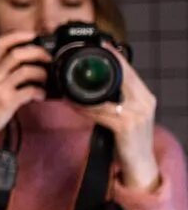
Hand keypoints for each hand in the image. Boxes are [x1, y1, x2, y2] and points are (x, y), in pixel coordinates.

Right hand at [0, 31, 49, 165]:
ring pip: (26, 70)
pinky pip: (30, 91)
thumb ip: (3, 71)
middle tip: (49, 58)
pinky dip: (40, 92)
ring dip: (42, 73)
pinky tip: (41, 96)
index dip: (19, 35)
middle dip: (38, 52)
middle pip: (18, 53)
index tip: (34, 36)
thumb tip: (28, 63)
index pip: (1, 42)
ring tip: (47, 79)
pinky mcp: (6, 101)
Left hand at [85, 49, 159, 190]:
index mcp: (144, 97)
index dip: (115, 56)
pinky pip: (100, 113)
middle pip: (120, 77)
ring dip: (82, 91)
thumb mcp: (126, 115)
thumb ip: (115, 99)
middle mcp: (144, 102)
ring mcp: (137, 114)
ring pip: (105, 95)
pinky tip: (71, 103)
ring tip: (65, 85)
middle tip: (77, 57)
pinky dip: (83, 108)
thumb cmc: (127, 140)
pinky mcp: (126, 127)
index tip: (100, 44)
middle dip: (99, 66)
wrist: (140, 165)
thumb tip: (92, 87)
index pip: (130, 71)